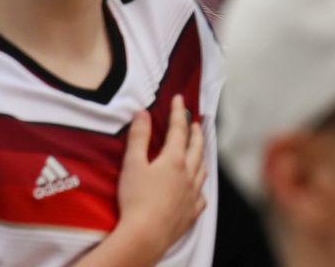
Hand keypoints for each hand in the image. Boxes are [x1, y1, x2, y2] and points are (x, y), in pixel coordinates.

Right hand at [115, 96, 206, 257]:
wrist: (145, 235)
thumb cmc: (136, 199)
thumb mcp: (132, 164)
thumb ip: (139, 138)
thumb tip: (143, 113)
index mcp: (174, 159)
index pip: (179, 129)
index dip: (178, 112)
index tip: (180, 99)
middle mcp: (189, 174)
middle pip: (197, 148)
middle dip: (196, 133)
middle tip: (196, 123)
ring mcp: (192, 194)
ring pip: (202, 170)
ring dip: (201, 157)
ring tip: (199, 151)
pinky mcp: (191, 213)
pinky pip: (201, 197)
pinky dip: (200, 188)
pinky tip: (198, 190)